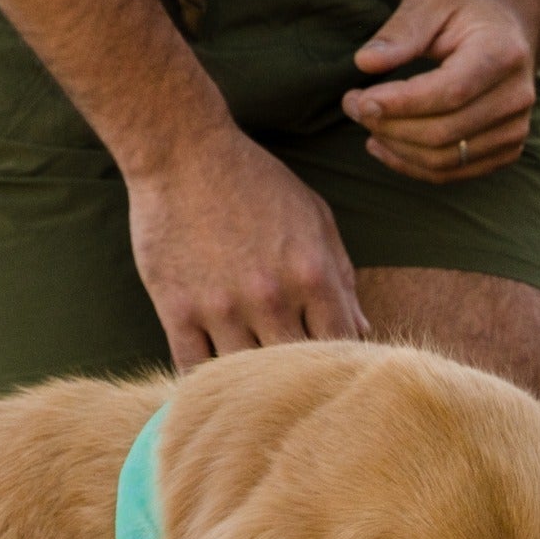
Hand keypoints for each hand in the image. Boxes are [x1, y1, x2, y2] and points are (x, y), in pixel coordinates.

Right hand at [126, 123, 367, 367]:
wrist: (180, 148)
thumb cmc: (254, 181)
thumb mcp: (314, 217)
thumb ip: (341, 276)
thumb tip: (361, 331)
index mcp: (312, 276)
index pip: (341, 347)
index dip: (340, 365)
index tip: (333, 371)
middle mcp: (271, 298)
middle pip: (296, 370)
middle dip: (299, 380)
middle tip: (297, 388)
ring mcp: (222, 307)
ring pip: (247, 376)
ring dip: (252, 386)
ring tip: (255, 390)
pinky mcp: (177, 309)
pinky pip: (194, 369)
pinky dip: (205, 384)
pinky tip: (214, 386)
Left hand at [342, 0, 539, 182]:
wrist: (511, 29)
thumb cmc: (466, 11)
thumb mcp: (432, 1)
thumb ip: (401, 31)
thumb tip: (365, 62)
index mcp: (501, 54)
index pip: (449, 93)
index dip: (401, 104)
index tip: (359, 101)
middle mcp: (515, 98)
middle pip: (444, 132)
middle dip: (390, 126)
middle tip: (352, 107)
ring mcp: (515, 130)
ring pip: (445, 159)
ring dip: (397, 149)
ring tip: (367, 126)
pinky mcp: (507, 151)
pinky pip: (453, 172)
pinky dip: (413, 166)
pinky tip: (385, 146)